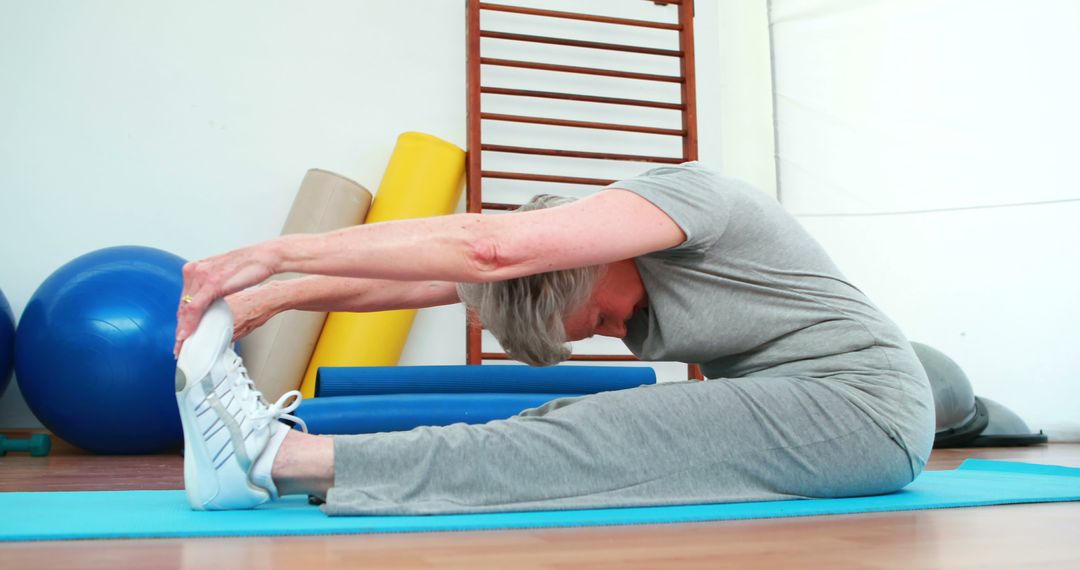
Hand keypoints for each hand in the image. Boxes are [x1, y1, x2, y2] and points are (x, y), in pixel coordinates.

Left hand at [174, 242, 279, 356]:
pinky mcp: (211, 283)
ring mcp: (201, 276)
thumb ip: (211, 286)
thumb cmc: (248, 266)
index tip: (181, 331)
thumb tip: (209, 301)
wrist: (264, 258)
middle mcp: (195, 270)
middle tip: (178, 342)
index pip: (185, 298)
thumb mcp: (223, 276)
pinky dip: (190, 323)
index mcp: (196, 268)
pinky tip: (188, 333)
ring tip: (181, 343)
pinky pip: (195, 307)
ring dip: (183, 328)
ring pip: (186, 307)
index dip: (182, 317)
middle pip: (183, 304)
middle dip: (181, 326)